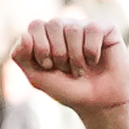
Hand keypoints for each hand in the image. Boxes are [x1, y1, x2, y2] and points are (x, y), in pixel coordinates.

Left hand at [11, 13, 128, 126]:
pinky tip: (94, 61)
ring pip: (73, 28)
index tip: (48, 66)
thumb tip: (24, 35)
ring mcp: (86, 26)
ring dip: (76, 57)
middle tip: (65, 69)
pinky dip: (92, 51)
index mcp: (47, 34)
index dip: (40, 47)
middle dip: (58, 53)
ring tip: (80, 71)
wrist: (97, 104)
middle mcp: (66, 26)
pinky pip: (93, 30)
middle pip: (54, 24)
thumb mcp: (37, 77)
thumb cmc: (68, 90)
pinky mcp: (107, 29)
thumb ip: (21, 57)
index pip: (36, 25)